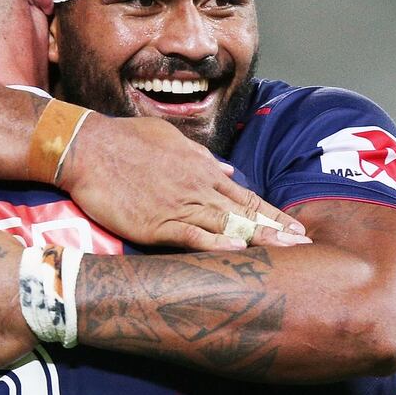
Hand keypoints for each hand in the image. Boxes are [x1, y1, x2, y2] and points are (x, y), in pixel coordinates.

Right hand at [59, 115, 308, 250]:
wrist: (88, 148)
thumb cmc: (125, 140)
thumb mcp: (170, 139)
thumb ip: (202, 156)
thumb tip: (228, 169)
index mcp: (202, 169)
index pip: (247, 197)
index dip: (273, 215)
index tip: (296, 228)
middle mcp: (198, 188)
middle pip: (246, 214)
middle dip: (278, 231)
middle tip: (307, 246)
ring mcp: (179, 206)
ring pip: (228, 227)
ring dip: (260, 241)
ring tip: (289, 255)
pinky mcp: (157, 223)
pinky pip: (194, 237)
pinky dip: (218, 246)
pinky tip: (240, 254)